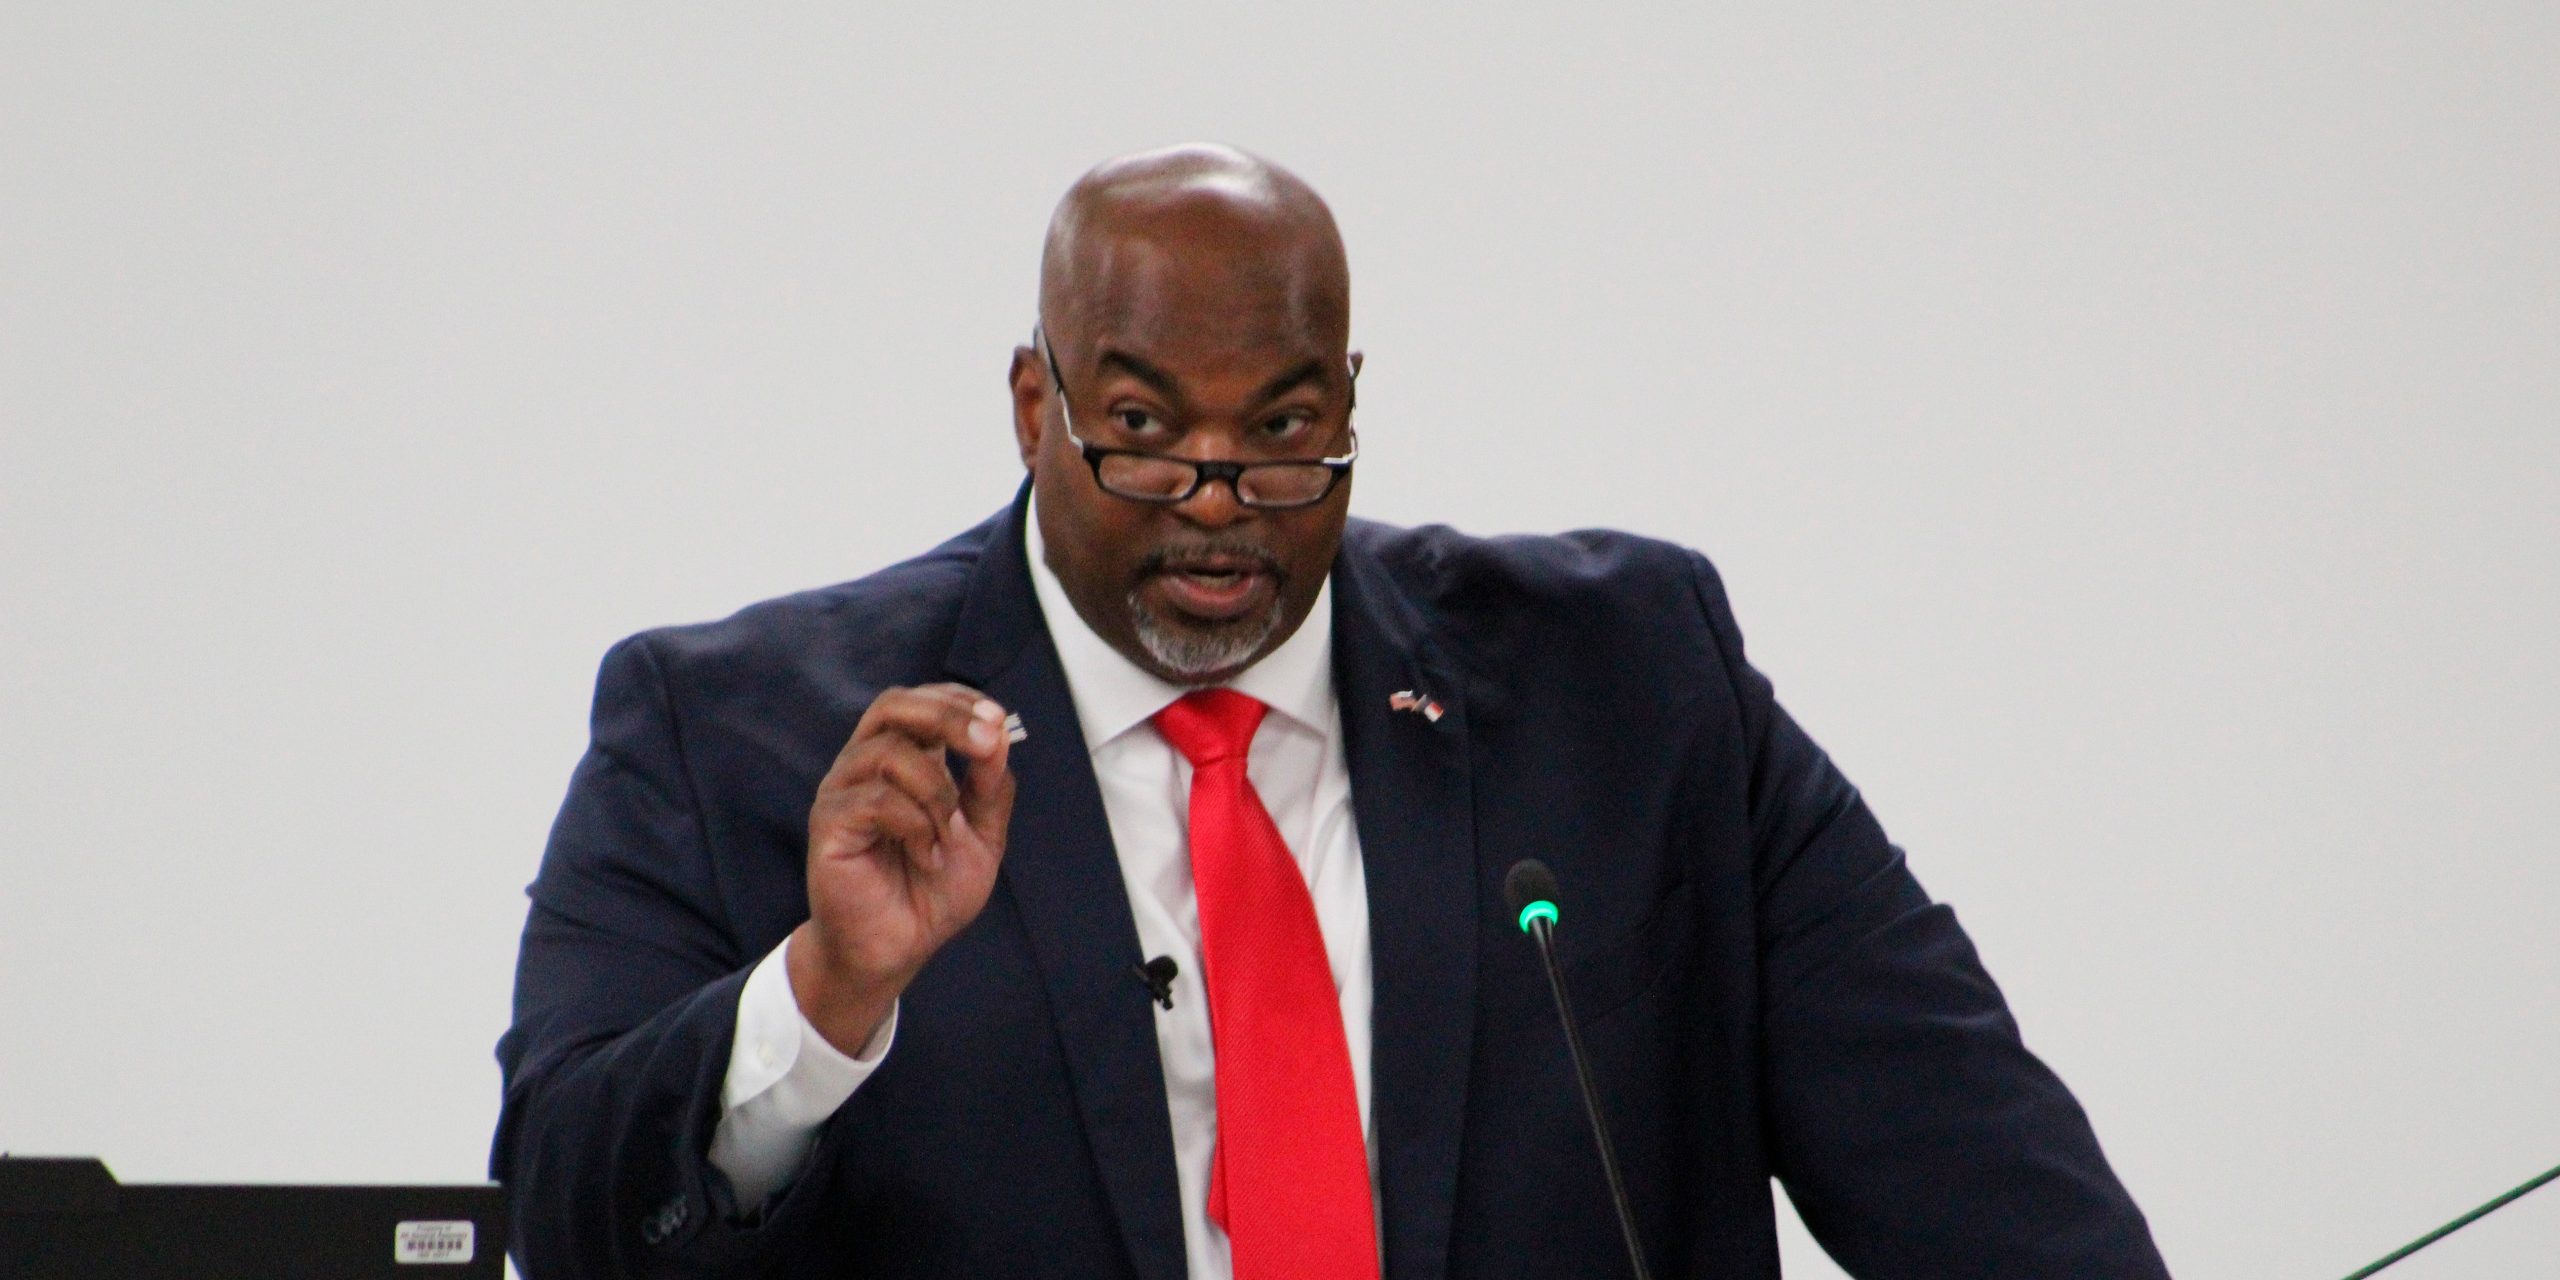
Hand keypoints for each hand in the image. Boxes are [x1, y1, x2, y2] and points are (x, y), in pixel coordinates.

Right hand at [788, 683, 1015, 1055]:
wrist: (898, 949)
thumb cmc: (931, 890)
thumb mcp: (982, 836)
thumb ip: (991, 787)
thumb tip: (998, 734)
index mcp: (901, 760)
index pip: (918, 702)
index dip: (957, 700)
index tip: (998, 719)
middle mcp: (865, 766)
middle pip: (892, 706)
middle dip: (946, 716)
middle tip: (985, 742)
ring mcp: (842, 793)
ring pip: (888, 752)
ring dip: (937, 789)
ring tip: (949, 833)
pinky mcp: (829, 826)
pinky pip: (875, 799)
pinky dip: (916, 824)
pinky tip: (928, 855)